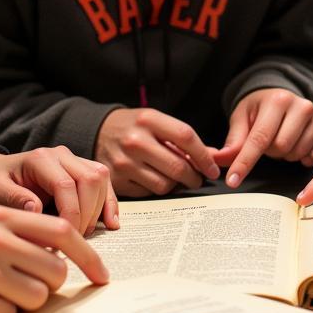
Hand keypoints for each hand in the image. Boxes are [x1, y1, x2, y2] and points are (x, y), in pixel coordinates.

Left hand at [0, 148, 117, 235]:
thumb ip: (13, 199)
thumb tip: (37, 210)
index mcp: (40, 158)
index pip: (66, 185)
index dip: (71, 214)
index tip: (63, 238)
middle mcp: (61, 154)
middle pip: (90, 180)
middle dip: (87, 214)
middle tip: (74, 240)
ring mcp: (74, 159)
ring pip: (101, 178)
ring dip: (99, 208)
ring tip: (85, 233)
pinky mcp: (82, 168)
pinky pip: (104, 181)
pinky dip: (110, 202)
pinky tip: (110, 222)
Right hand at [0, 205, 108, 312]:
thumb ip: (17, 234)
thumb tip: (62, 258)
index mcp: (0, 217)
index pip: (62, 232)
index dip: (89, 256)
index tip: (102, 276)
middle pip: (55, 271)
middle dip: (47, 286)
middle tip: (22, 287)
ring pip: (37, 297)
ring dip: (21, 303)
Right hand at [95, 108, 219, 196]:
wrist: (98, 132)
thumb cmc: (135, 127)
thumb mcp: (156, 122)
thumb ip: (182, 138)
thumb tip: (214, 157)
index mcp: (148, 119)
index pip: (186, 137)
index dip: (204, 157)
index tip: (212, 169)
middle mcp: (135, 141)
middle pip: (177, 167)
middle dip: (194, 177)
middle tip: (197, 179)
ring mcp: (123, 162)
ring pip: (164, 185)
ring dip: (175, 185)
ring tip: (174, 178)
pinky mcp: (115, 181)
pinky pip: (147, 193)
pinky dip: (155, 189)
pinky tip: (154, 179)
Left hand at [216, 88, 312, 188]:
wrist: (280, 97)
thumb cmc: (259, 109)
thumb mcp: (242, 118)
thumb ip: (233, 141)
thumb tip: (218, 159)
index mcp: (277, 100)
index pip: (259, 138)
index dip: (244, 162)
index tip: (233, 181)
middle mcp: (301, 105)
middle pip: (281, 148)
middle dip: (270, 152)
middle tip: (267, 142)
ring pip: (297, 153)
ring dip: (285, 155)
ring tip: (281, 140)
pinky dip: (304, 158)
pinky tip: (298, 147)